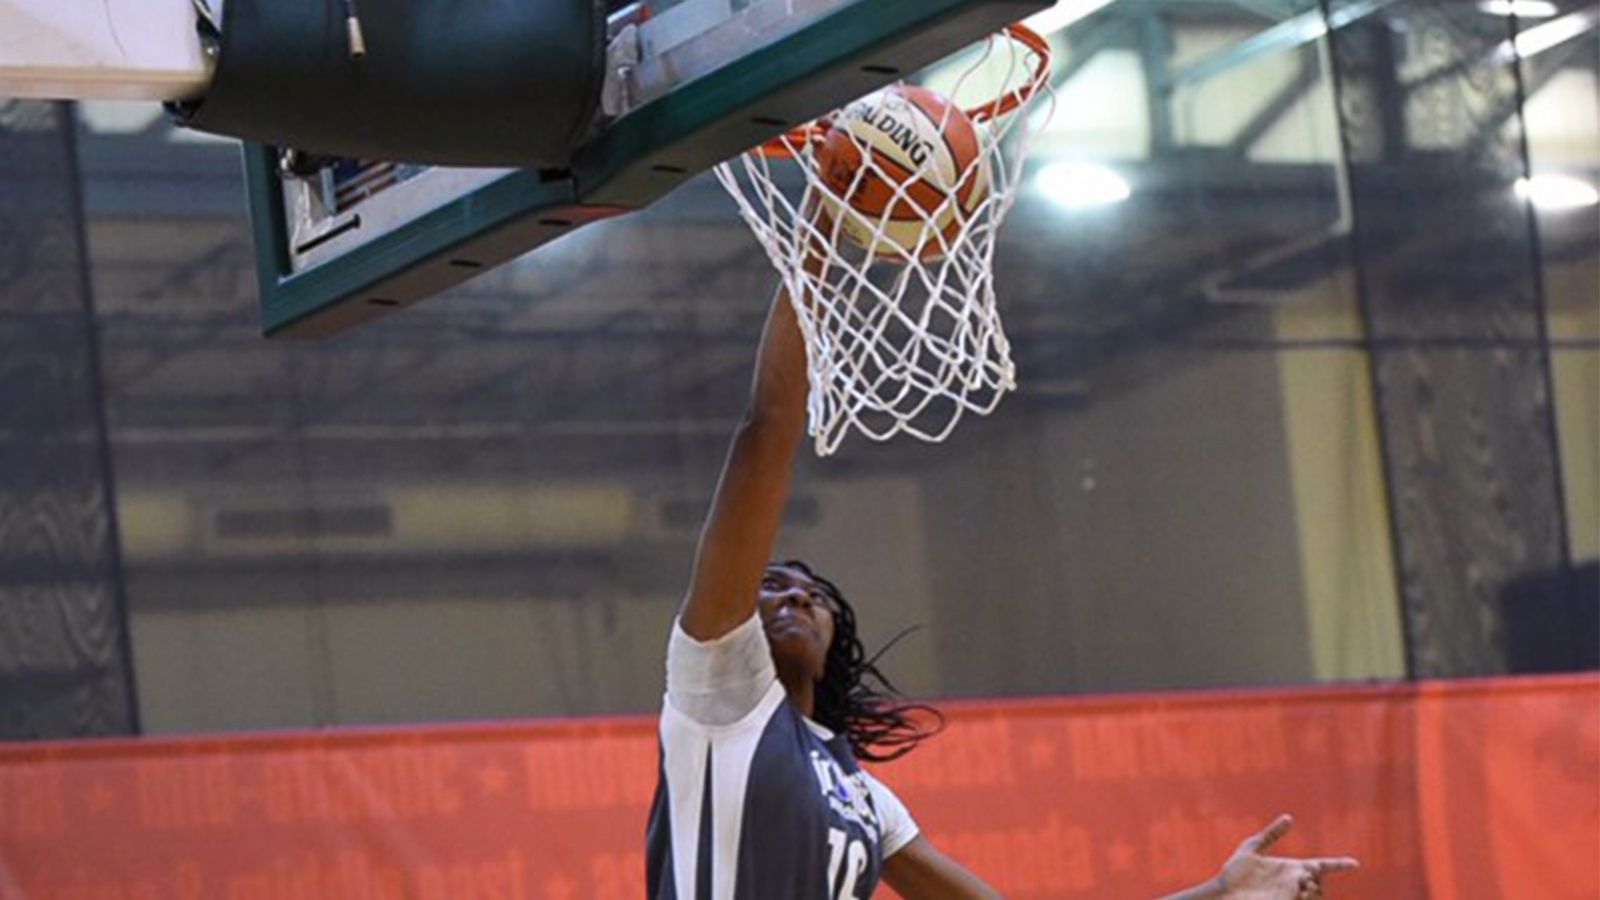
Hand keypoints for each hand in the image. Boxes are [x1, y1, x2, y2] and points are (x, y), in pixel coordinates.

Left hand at [1214, 815, 1358, 898]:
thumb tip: (1289, 818)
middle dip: (1319, 875)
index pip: (1321, 866)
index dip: (1338, 865)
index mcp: (1291, 868)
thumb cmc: (1234, 871)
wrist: (1223, 892)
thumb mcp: (1252, 847)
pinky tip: (1300, 890)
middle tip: (1308, 872)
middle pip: (1321, 880)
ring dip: (1314, 888)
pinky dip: (1307, 896)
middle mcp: (1294, 883)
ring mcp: (1290, 895)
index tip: (1354, 863)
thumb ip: (1271, 834)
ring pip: (1316, 894)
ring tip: (1302, 883)